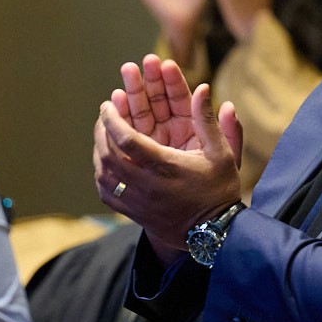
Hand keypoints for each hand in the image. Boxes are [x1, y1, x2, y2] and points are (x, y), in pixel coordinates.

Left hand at [94, 54, 242, 260]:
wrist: (215, 233)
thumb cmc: (220, 190)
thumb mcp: (222, 153)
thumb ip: (208, 120)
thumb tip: (204, 88)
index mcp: (166, 167)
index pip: (127, 140)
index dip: (112, 120)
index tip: (107, 104)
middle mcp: (147, 186)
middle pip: (109, 156)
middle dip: (102, 132)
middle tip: (104, 115)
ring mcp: (138, 203)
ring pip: (104, 175)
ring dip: (99, 152)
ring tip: (102, 135)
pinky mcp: (135, 215)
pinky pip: (107, 194)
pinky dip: (102, 175)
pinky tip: (105, 163)